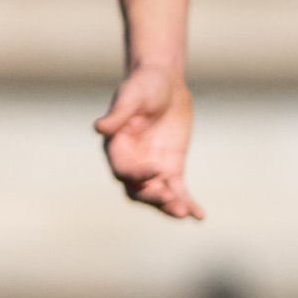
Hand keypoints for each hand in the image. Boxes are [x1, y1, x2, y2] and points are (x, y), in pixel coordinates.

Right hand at [95, 64, 203, 219]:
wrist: (164, 81)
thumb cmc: (143, 85)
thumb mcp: (132, 96)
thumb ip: (118, 113)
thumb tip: (98, 128)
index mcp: (116, 148)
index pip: (123, 170)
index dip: (138, 174)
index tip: (158, 169)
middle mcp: (131, 163)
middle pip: (137, 190)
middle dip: (153, 198)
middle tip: (172, 200)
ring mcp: (151, 168)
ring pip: (157, 196)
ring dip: (169, 206)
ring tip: (185, 214)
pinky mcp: (170, 168)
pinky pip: (178, 191)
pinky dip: (187, 203)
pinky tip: (199, 216)